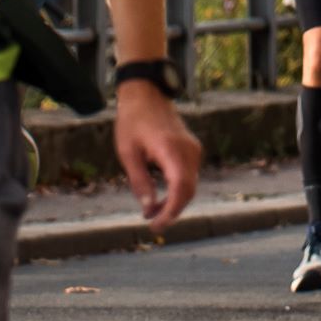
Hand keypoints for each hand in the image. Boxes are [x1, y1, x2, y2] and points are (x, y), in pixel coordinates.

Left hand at [115, 83, 201, 229]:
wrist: (146, 95)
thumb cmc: (133, 122)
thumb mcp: (128, 153)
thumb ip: (140, 182)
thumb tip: (148, 209)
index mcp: (170, 149)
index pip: (180, 188)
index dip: (171, 211)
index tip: (157, 226)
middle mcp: (188, 150)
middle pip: (188, 190)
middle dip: (172, 211)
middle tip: (153, 225)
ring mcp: (193, 149)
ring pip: (190, 185)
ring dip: (175, 202)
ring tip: (153, 213)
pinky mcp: (192, 150)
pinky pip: (189, 176)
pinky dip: (178, 190)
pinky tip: (161, 197)